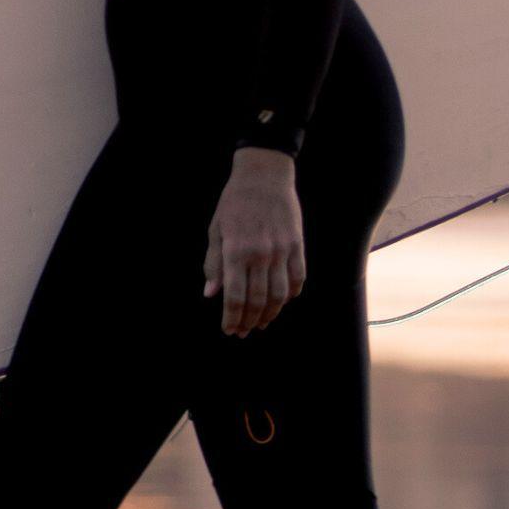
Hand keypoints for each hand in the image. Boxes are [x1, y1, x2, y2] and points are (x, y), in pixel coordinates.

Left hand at [203, 147, 306, 336]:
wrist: (264, 176)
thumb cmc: (234, 203)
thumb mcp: (216, 230)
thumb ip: (213, 263)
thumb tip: (210, 294)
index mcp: (235, 251)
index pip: (234, 296)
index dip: (231, 318)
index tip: (229, 330)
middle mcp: (260, 255)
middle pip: (258, 300)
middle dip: (249, 321)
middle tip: (244, 331)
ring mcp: (281, 251)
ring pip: (280, 295)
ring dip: (271, 314)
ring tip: (262, 322)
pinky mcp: (297, 246)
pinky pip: (298, 278)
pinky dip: (291, 295)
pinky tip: (282, 301)